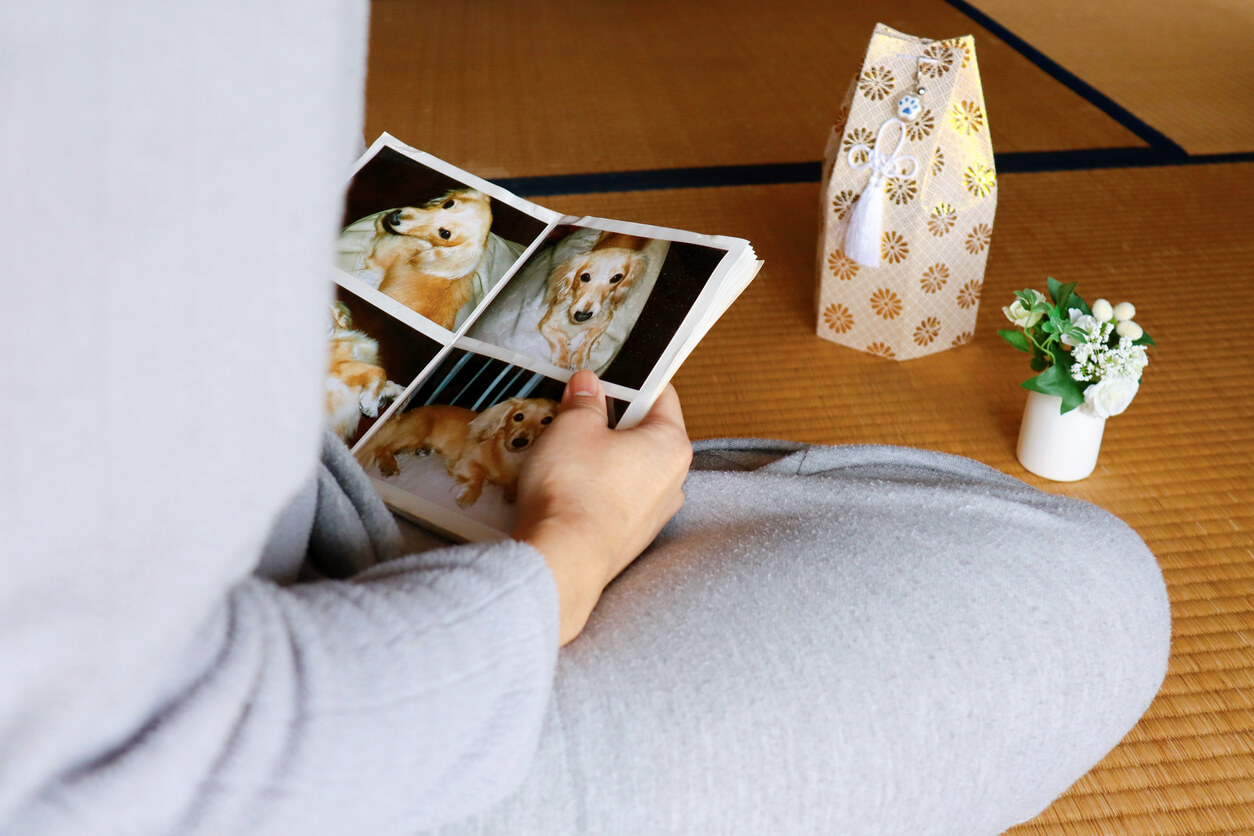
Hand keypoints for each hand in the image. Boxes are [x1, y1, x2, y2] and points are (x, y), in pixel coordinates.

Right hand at [511, 370, 691, 644]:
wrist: (562, 560)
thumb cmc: (574, 489)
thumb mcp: (572, 427)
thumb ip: (584, 402)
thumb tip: (588, 385)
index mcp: (672, 444)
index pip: (661, 396)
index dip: (631, 381)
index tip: (604, 377)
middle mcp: (674, 481)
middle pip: (646, 434)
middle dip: (611, 422)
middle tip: (576, 413)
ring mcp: (655, 515)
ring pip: (631, 470)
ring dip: (603, 458)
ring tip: (566, 453)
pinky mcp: (632, 539)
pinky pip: (617, 501)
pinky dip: (598, 490)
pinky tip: (568, 489)